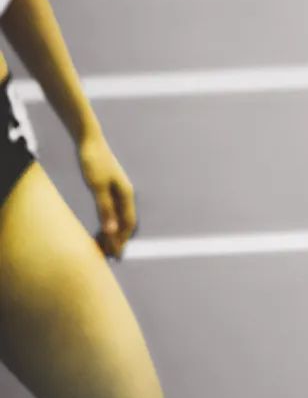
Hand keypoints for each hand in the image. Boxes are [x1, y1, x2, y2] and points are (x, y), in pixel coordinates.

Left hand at [78, 134, 136, 258]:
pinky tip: (101, 227)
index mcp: (126, 194)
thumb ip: (104, 209)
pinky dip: (108, 222)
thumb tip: (111, 230)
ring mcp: (118, 191)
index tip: (116, 255)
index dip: (122, 241)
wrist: (89, 142)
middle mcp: (125, 194)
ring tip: (104, 246)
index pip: (127, 224)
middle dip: (120, 239)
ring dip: (114, 232)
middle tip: (111, 256)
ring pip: (119, 217)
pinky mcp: (109, 188)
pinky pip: (112, 210)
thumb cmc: (94, 162)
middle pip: (126, 222)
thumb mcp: (97, 187)